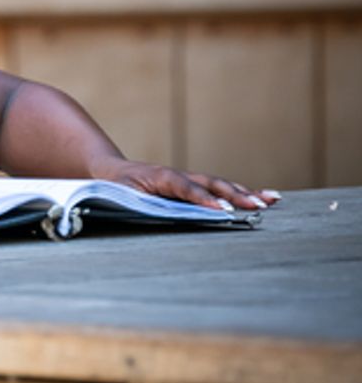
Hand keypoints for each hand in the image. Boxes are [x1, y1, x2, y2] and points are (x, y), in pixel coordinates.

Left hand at [90, 157, 280, 211]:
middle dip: (235, 195)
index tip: (221, 210)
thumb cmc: (114, 186)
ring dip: (245, 193)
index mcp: (161, 177)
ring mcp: (188, 179)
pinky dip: (241, 193)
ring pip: (220, 185)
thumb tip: (149, 212)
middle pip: (211, 184)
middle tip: (257, 206)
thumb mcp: (120, 194)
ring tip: (271, 200)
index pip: (186, 189)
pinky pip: (219, 189)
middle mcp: (179, 176)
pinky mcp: (193, 186)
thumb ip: (135, 202)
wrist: (111, 170)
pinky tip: (263, 198)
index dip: (203, 199)